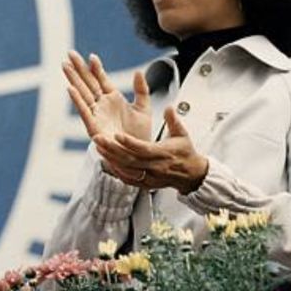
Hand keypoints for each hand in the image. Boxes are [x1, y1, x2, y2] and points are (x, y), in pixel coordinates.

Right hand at [63, 50, 151, 142]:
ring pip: (82, 93)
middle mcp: (102, 105)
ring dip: (73, 79)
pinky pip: (84, 111)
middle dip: (78, 68)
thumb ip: (141, 89)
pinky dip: (77, 100)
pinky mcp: (94, 126)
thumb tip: (138, 71)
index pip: (101, 79)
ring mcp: (96, 115)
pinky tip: (70, 88)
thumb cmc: (139, 135)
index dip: (96, 67)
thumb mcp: (144, 108)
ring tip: (65, 66)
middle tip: (69, 53)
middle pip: (87, 82)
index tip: (91, 56)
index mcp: (113, 99)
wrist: (139, 155)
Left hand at [92, 106, 207, 192]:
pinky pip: (128, 178)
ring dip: (111, 159)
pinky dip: (116, 170)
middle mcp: (155, 167)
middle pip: (130, 159)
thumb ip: (174, 120)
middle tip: (99, 139)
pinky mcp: (146, 183)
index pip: (143, 148)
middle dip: (112, 149)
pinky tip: (107, 161)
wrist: (192, 175)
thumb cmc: (185, 153)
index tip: (117, 135)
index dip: (129, 142)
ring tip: (99, 147)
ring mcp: (150, 177)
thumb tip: (169, 107)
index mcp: (163, 154)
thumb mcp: (182, 135)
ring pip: (126, 169)